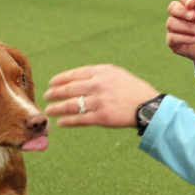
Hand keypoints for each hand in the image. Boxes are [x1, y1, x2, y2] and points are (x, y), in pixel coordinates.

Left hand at [43, 65, 159, 127]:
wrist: (148, 106)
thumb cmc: (133, 90)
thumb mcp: (117, 74)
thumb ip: (99, 74)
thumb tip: (79, 78)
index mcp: (102, 72)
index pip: (75, 74)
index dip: (60, 79)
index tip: (51, 82)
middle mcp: (98, 85)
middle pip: (69, 89)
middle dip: (55, 93)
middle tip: (46, 96)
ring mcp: (99, 101)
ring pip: (71, 105)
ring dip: (57, 108)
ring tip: (49, 110)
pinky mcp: (102, 117)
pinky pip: (80, 119)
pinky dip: (68, 121)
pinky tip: (61, 123)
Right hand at [166, 0, 194, 69]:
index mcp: (191, 8)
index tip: (192, 4)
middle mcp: (180, 17)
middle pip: (172, 7)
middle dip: (182, 11)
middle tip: (193, 17)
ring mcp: (175, 29)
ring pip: (170, 23)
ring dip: (186, 27)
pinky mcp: (172, 42)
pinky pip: (172, 37)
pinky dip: (184, 38)